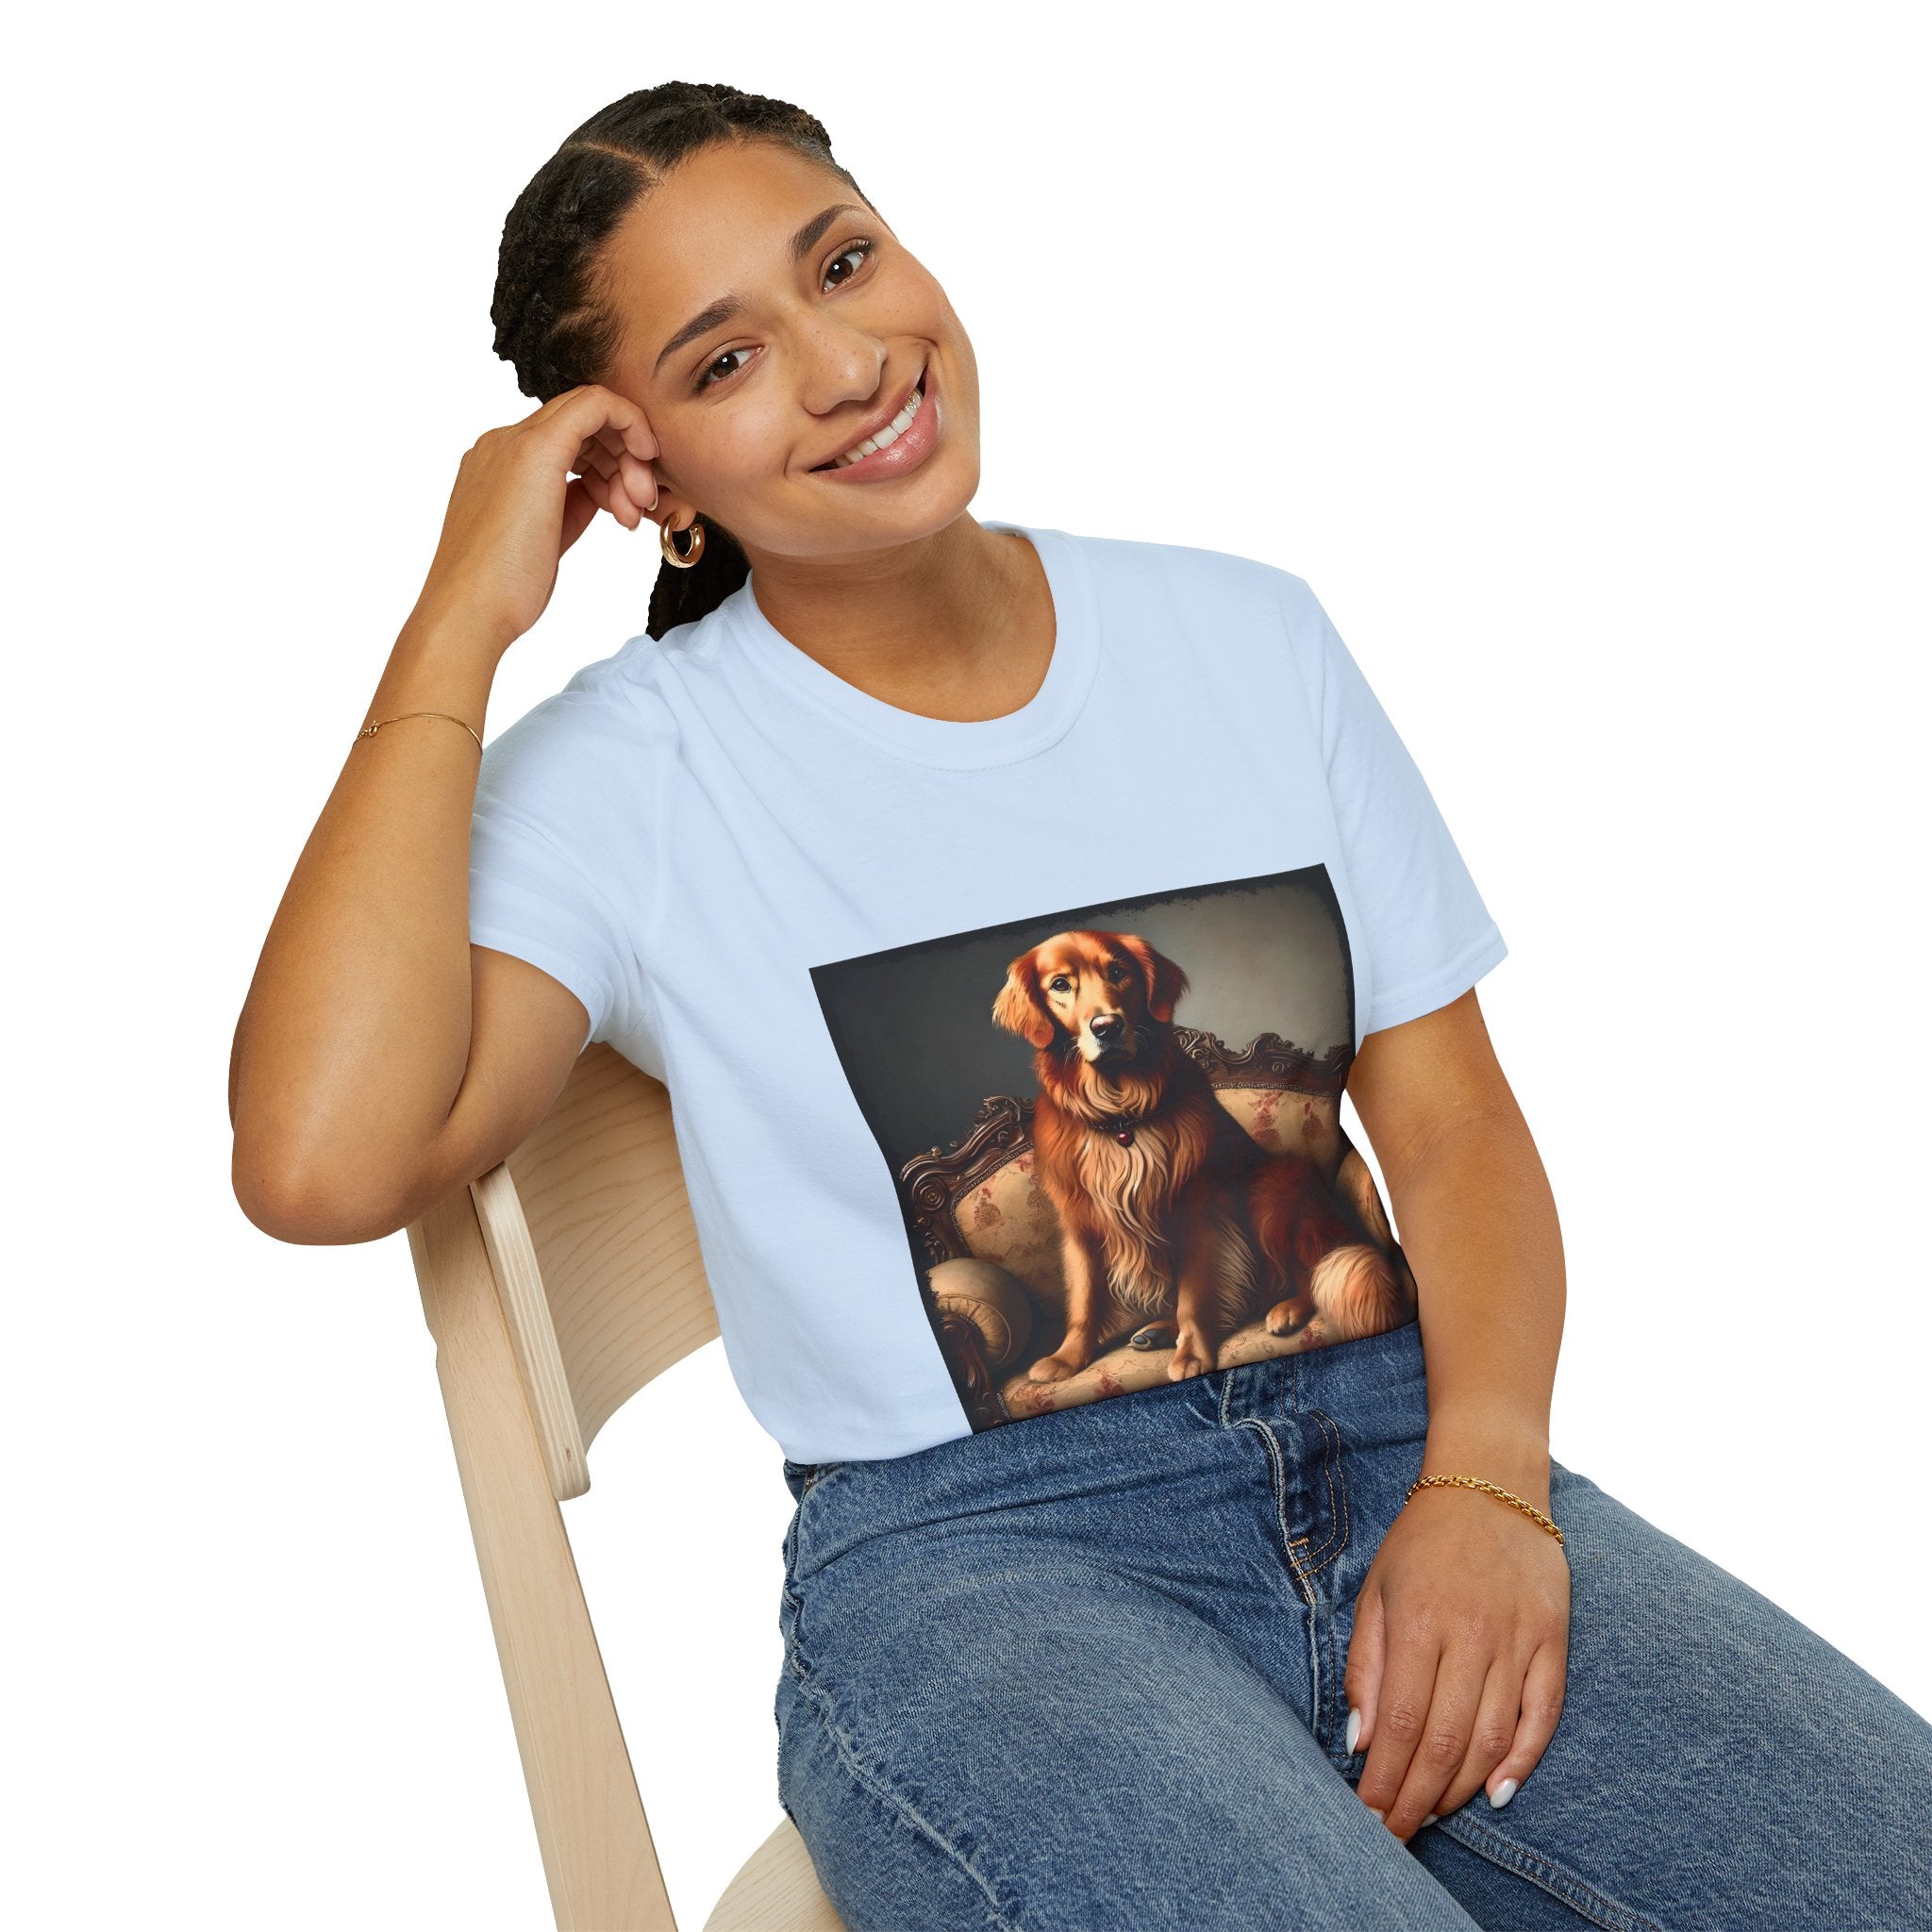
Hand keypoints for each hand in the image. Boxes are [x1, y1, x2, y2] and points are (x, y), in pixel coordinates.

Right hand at [410, 383, 659, 657]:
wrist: (470, 611)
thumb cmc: (503, 591)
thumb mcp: (546, 538)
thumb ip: (570, 505)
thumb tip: (600, 492)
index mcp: (499, 464)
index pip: (567, 439)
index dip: (608, 463)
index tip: (627, 502)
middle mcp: (502, 443)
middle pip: (581, 424)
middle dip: (623, 459)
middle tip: (640, 506)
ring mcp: (514, 442)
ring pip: (591, 413)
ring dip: (628, 457)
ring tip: (634, 512)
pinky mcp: (535, 450)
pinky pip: (596, 405)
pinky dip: (630, 424)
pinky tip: (645, 459)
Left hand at [1344, 1478, 1570, 1839]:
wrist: (1490, 1483)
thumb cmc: (1422, 1541)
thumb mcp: (1376, 1590)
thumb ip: (1366, 1666)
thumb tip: (1360, 1740)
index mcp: (1419, 1621)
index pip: (1401, 1723)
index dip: (1385, 1781)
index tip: (1369, 1818)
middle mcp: (1471, 1634)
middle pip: (1445, 1741)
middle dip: (1417, 1799)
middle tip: (1397, 1835)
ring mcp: (1517, 1638)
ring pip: (1492, 1738)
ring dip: (1461, 1788)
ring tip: (1433, 1815)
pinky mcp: (1553, 1639)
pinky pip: (1543, 1714)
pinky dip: (1522, 1760)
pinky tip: (1497, 1792)